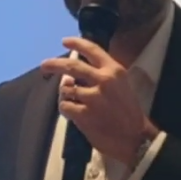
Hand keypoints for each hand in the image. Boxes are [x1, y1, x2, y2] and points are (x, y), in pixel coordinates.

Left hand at [40, 37, 156, 167]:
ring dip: (66, 95)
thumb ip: (100, 76)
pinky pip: (65, 106)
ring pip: (66, 89)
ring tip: (75, 102)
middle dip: (54, 64)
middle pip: (71, 66)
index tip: (65, 42)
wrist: (135, 138)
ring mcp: (92, 98)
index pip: (92, 50)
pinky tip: (75, 114)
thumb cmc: (129, 112)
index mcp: (114, 71)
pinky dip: (67, 109)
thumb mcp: (121, 86)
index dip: (76, 43)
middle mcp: (103, 80)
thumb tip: (72, 74)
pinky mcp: (84, 114)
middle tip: (45, 65)